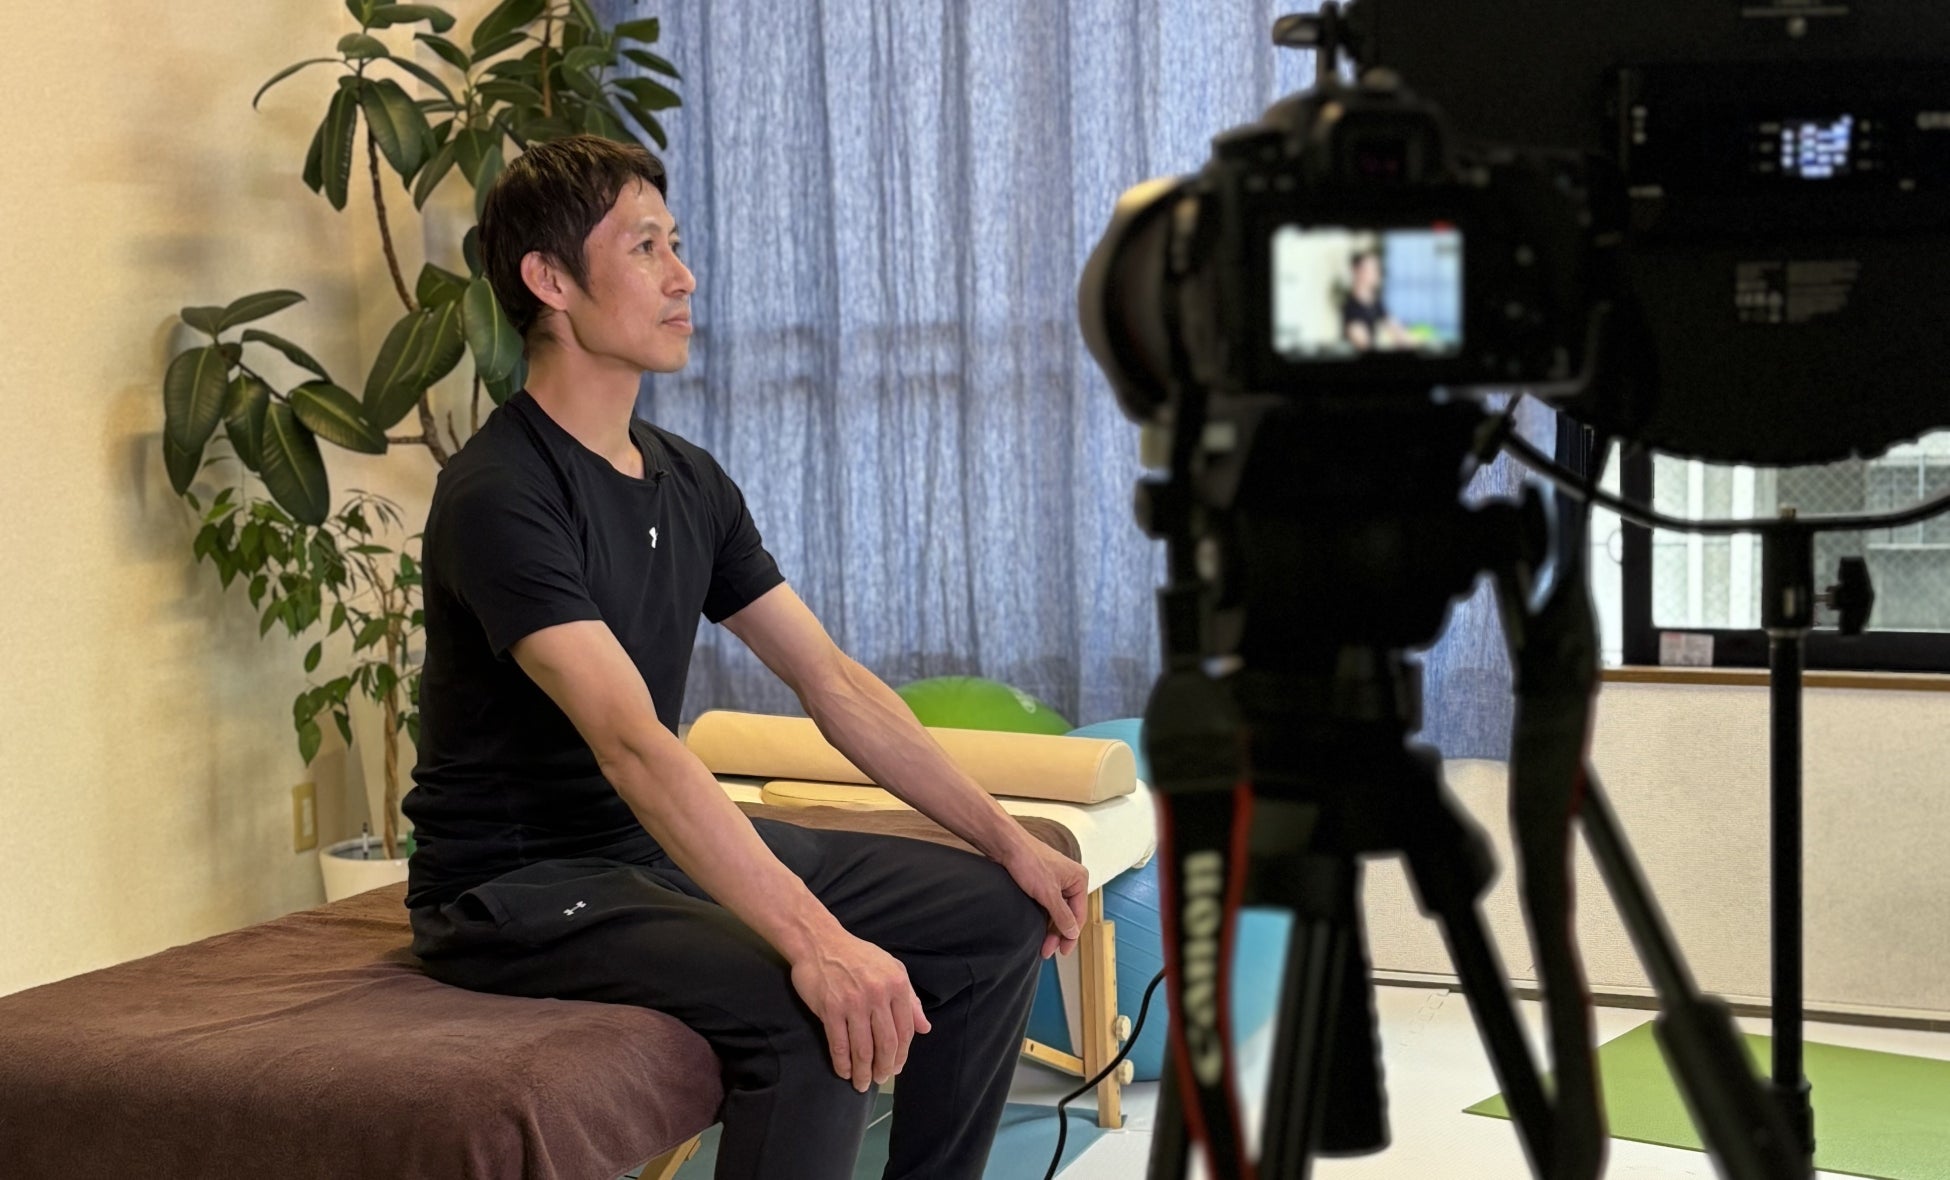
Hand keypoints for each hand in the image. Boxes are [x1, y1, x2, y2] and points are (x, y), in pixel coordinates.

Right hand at [789, 929, 931, 1091]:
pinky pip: (839, 1044)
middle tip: (880, 1079)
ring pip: (863, 1049)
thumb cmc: (857, 955)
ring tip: (862, 1083)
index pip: (905, 1030)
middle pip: (886, 1044)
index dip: (902, 1055)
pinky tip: (844, 1072)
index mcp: (896, 985)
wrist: (820, 942)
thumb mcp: (892, 969)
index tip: (896, 1068)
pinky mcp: (830, 1009)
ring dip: (864, 1072)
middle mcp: (878, 995)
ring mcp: (853, 1003)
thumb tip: (925, 1028)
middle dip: (884, 1068)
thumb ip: (911, 999)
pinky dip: (843, 1063)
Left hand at [1002, 837, 1088, 958]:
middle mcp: (1070, 880)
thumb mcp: (1048, 893)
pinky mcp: (1041, 882)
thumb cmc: (1029, 862)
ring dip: (1050, 928)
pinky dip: (1044, 917)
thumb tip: (1073, 933)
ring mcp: (1056, 881)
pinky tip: (1037, 929)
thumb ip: (1062, 915)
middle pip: (1068, 914)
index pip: (1079, 915)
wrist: (1005, 845)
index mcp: (1079, 879)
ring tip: (1041, 945)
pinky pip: (1047, 904)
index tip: (1062, 951)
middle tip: (1047, 950)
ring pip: (1057, 911)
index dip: (1071, 935)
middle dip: (1058, 934)